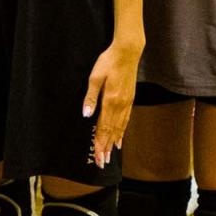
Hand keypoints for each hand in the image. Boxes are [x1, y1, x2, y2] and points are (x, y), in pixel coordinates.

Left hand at [82, 37, 140, 167]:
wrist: (127, 52)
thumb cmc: (108, 62)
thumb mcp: (94, 78)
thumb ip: (90, 98)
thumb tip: (86, 115)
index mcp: (110, 101)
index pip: (104, 127)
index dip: (100, 143)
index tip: (98, 157)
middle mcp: (120, 105)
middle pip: (112, 131)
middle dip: (106, 148)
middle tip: (103, 163)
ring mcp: (126, 103)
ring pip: (120, 128)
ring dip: (114, 143)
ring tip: (111, 155)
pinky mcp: (130, 99)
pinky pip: (126, 120)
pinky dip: (122, 132)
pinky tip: (120, 139)